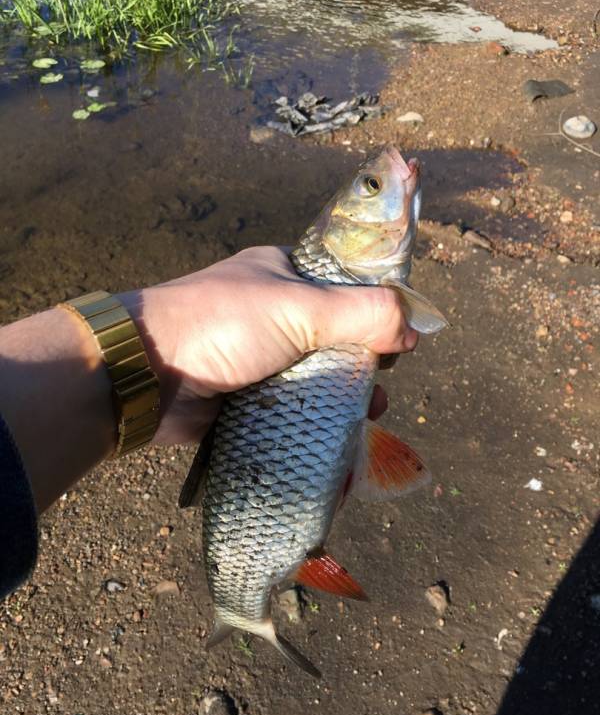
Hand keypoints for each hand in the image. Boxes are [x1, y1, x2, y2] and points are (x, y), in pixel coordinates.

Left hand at [120, 246, 417, 443]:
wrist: (145, 375)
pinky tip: (341, 439)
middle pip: (339, 338)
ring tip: (367, 417)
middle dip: (365, 365)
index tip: (400, 342)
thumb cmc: (221, 325)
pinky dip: (318, 421)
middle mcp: (276, 314)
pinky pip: (296, 409)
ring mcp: (262, 358)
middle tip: (378, 390)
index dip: (379, 312)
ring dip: (346, 397)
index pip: (348, 287)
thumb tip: (416, 327)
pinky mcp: (250, 399)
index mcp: (286, 276)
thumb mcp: (300, 307)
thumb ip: (363, 312)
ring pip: (319, 377)